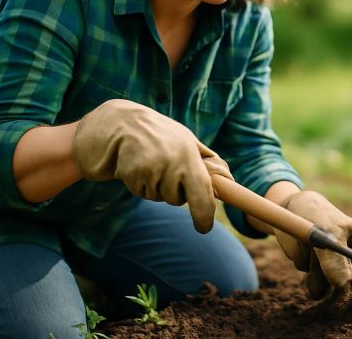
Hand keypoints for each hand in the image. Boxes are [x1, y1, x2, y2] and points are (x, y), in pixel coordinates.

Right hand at [72, 99, 232, 231]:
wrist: (122, 124)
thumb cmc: (162, 135)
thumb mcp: (188, 141)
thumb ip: (209, 161)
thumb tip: (229, 181)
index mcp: (189, 155)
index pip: (202, 194)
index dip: (204, 215)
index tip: (204, 227)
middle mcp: (171, 164)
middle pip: (178, 200)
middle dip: (176, 192)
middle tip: (168, 169)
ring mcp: (149, 171)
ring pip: (159, 197)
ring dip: (157, 187)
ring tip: (151, 163)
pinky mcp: (131, 176)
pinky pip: (142, 193)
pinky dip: (142, 184)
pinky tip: (138, 165)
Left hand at [273, 191, 351, 308]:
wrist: (291, 212)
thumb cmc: (316, 215)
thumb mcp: (326, 232)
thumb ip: (335, 259)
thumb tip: (345, 286)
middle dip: (345, 293)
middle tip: (340, 303)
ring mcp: (336, 267)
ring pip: (332, 287)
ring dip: (320, 277)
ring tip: (312, 253)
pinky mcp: (319, 273)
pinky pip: (315, 285)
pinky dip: (309, 275)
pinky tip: (305, 255)